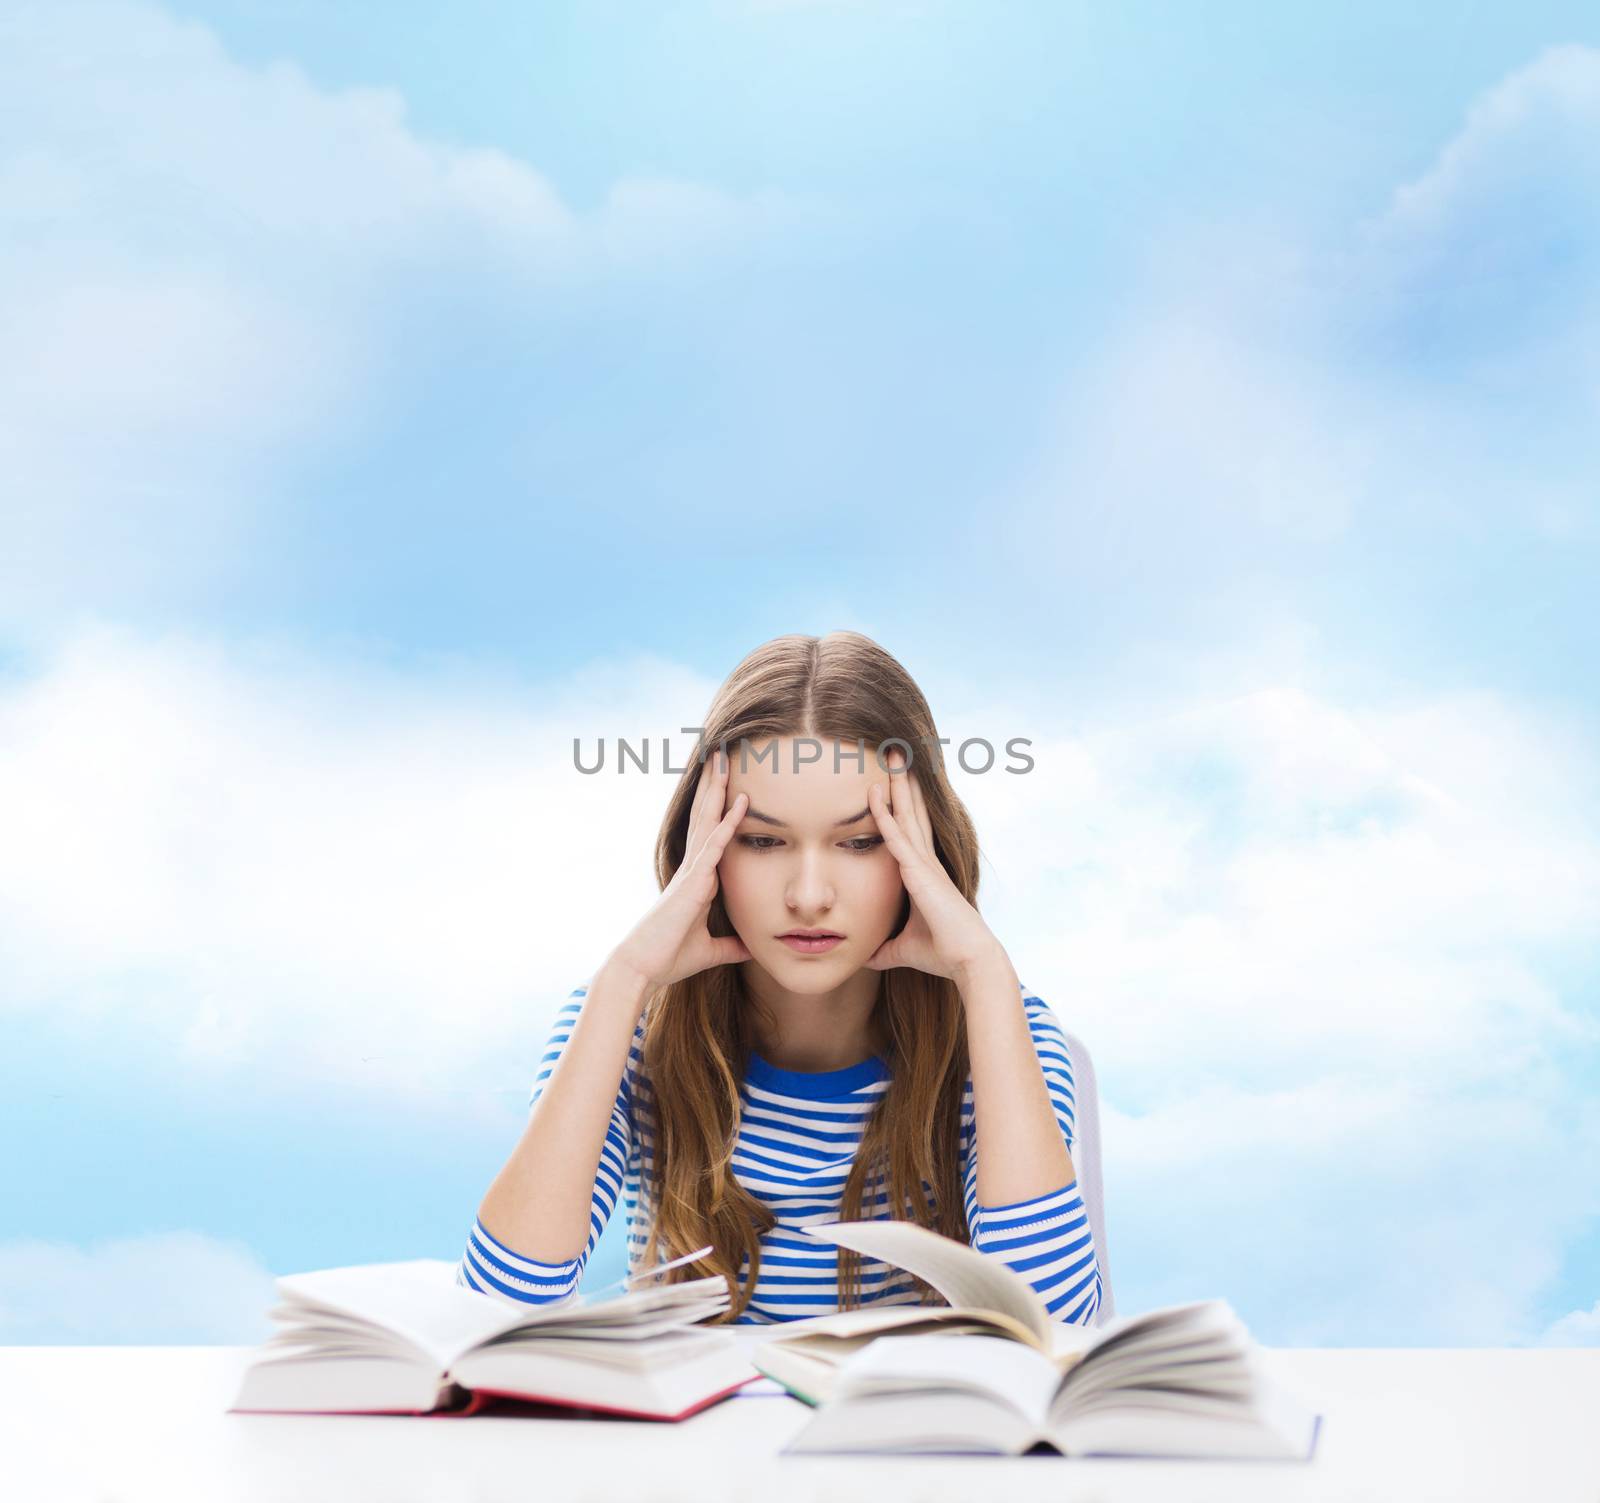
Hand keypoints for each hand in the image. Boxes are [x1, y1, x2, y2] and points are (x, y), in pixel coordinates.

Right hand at [608, 747, 753, 989]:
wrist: (641, 969)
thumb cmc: (668, 958)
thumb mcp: (709, 951)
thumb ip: (731, 946)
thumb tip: (752, 947)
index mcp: (698, 879)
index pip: (711, 834)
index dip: (719, 807)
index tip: (728, 781)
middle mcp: (694, 869)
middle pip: (706, 817)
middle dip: (714, 786)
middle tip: (721, 754)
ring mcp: (691, 872)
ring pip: (707, 821)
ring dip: (717, 790)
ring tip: (723, 759)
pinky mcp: (692, 884)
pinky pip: (714, 848)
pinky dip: (728, 824)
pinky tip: (741, 802)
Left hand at [864, 746, 1002, 980]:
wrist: (969, 961)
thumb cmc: (943, 953)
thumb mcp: (903, 948)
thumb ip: (885, 948)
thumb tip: (866, 957)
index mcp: (924, 873)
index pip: (910, 830)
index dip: (902, 803)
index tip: (893, 779)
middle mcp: (926, 861)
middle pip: (911, 812)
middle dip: (902, 782)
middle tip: (894, 751)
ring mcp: (925, 864)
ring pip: (907, 815)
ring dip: (897, 785)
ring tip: (891, 754)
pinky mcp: (921, 874)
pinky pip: (898, 839)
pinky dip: (884, 816)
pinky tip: (874, 795)